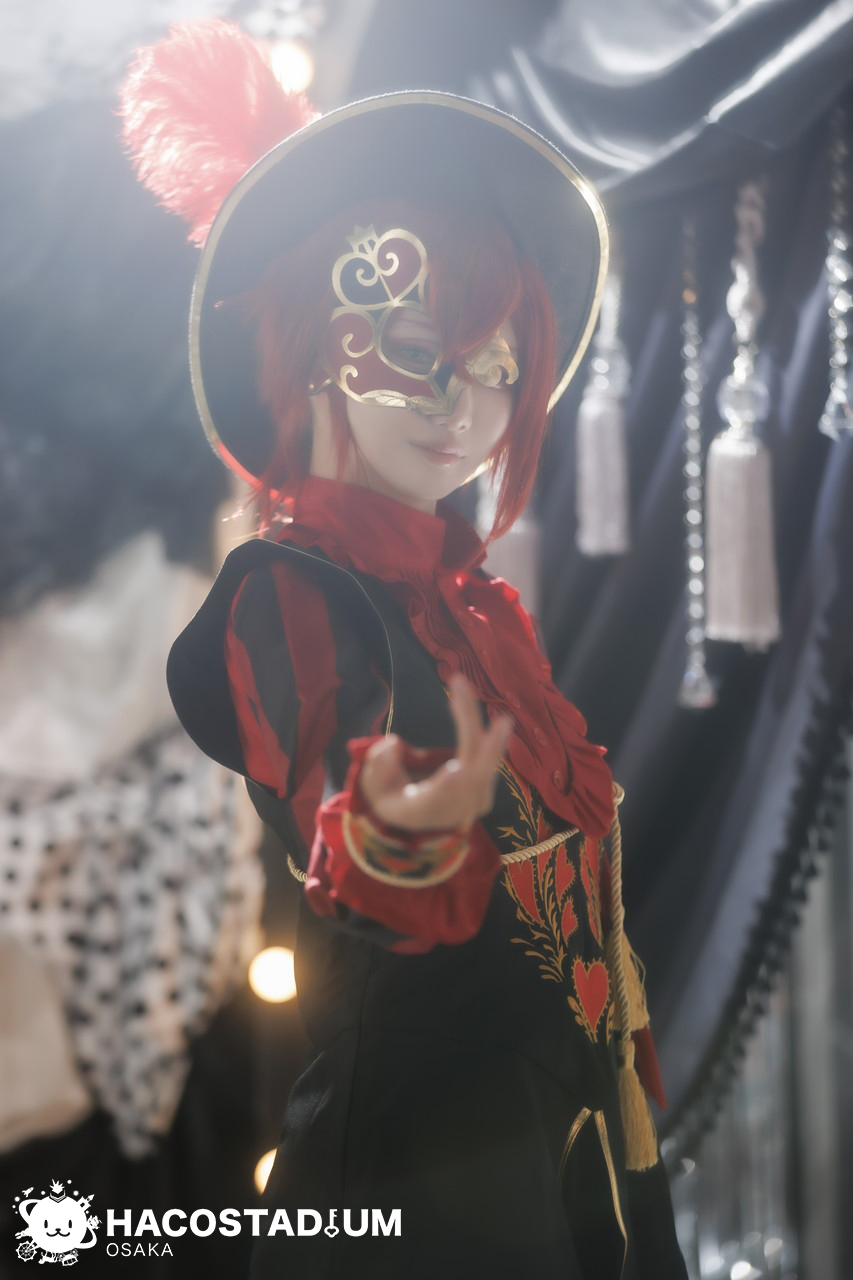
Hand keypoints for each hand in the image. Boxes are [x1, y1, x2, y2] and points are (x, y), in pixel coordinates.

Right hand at [359, 674, 513, 831]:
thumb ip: (379, 769)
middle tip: (490, 718)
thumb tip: (392, 745)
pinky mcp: (484, 787)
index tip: (456, 770)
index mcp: (420, 811)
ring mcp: (473, 801)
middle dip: (476, 744)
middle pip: (469, 775)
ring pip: (484, 764)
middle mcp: (453, 810)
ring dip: (486, 733)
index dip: (446, 787)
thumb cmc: (392, 795)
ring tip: (500, 717)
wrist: (417, 813)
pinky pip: (489, 759)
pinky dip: (491, 736)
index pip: (435, 801)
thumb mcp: (374, 786)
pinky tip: (500, 722)